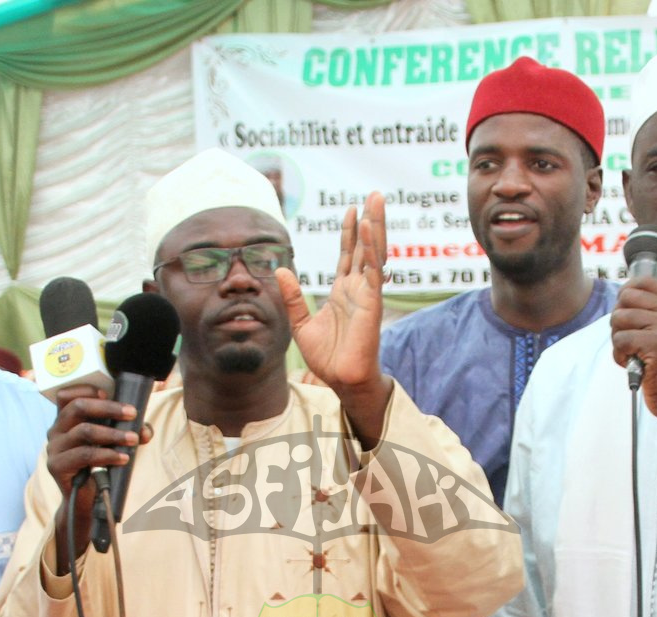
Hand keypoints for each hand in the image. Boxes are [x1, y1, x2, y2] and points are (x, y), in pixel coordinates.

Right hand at [43, 383, 148, 569]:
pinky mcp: (56, 466)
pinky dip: (107, 455)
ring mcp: (53, 448)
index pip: (67, 394)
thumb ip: (128, 432)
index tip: (110, 395)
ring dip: (113, 434)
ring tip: (133, 439)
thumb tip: (145, 429)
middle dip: (108, 408)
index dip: (87, 390)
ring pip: (83, 431)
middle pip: (77, 407)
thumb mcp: (114, 444)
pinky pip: (84, 455)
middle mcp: (55, 430)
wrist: (86, 500)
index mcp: (65, 419)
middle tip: (132, 414)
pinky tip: (123, 458)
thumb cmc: (99, 466)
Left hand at [279, 193, 393, 444]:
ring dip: (375, 225)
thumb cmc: (327, 357)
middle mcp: (357, 288)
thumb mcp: (301, 323)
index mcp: (343, 292)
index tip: (350, 211)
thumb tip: (280, 270)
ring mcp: (366, 293)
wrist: (341, 380)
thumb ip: (292, 297)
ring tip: (376, 200)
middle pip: (364, 247)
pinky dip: (370, 248)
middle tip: (373, 195)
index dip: (349, 233)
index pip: (347, 255)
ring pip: (373, 252)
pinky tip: (368, 228)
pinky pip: (372, 270)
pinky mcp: (372, 302)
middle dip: (369, 220)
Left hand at [609, 277, 656, 429]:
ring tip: (633, 355)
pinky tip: (633, 365)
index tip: (625, 316)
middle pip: (625, 298)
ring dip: (618, 341)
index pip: (644, 282)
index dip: (625, 294)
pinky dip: (620, 356)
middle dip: (618, 320)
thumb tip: (622, 299)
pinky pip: (621, 340)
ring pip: (619, 318)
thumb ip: (652, 316)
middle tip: (628, 341)